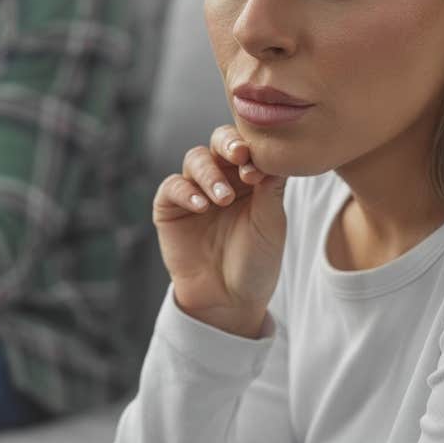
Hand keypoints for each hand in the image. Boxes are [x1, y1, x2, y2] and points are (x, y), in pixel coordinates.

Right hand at [153, 125, 286, 338]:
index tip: (257, 170)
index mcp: (250, 177)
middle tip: (238, 157)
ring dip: (210, 174)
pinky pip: (172, 186)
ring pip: (195, 159)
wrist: (229, 299)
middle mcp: (222, 178)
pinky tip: (201, 206)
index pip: (248, 146)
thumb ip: (271, 187)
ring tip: (222, 199)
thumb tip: (273, 152)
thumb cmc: (256, 261)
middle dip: (228, 145)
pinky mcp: (169, 207)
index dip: (251, 149)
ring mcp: (194, 190)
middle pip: (219, 143)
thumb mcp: (271, 222)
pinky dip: (185, 191)